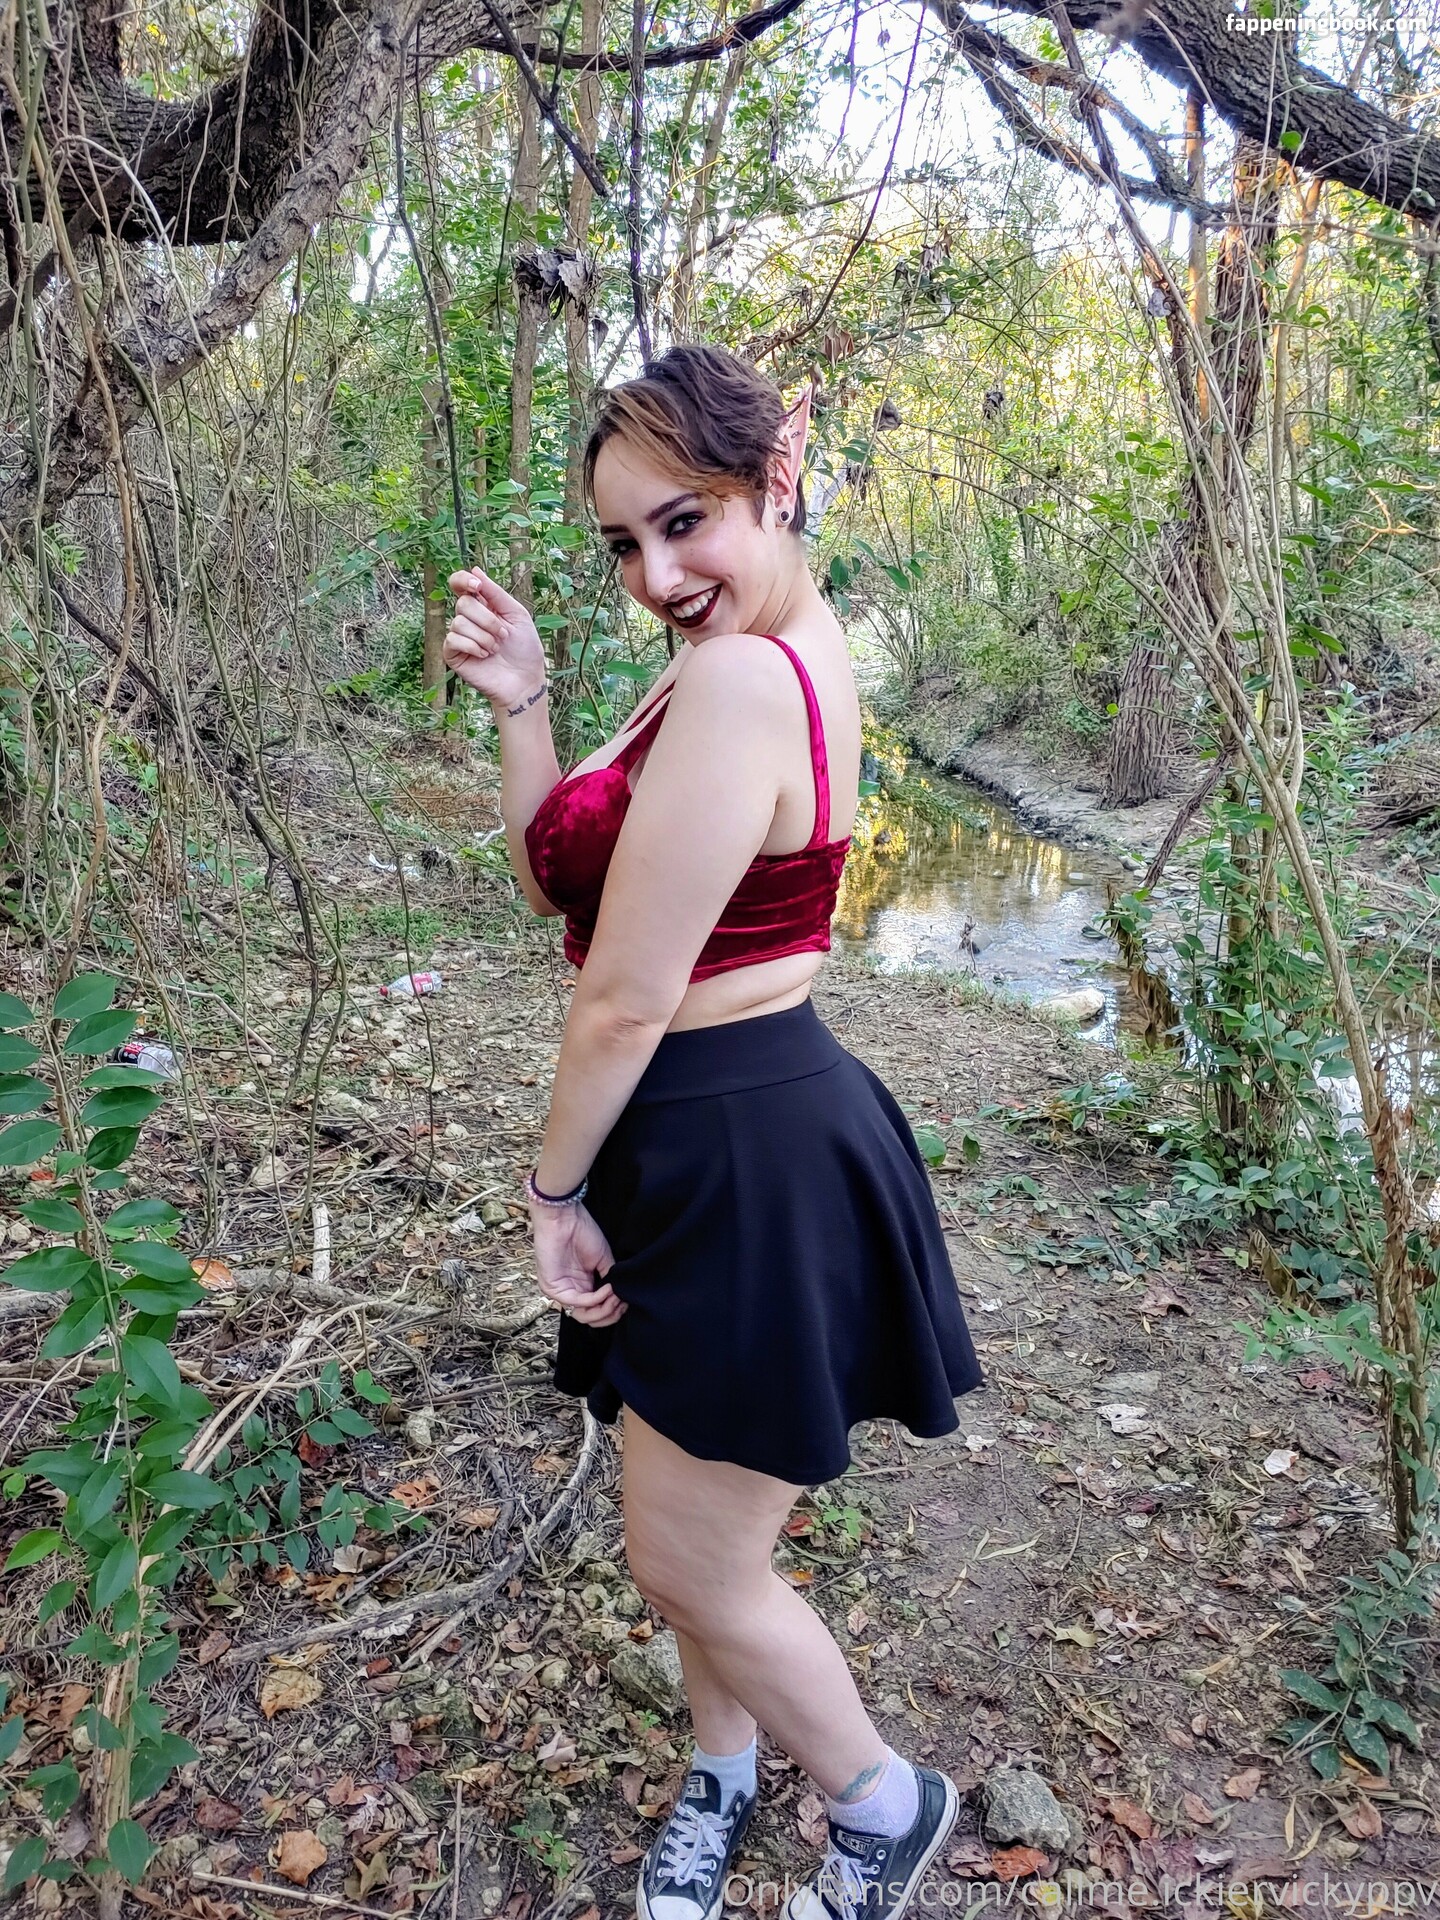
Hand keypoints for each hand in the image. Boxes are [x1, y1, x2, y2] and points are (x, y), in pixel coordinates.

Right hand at [443, 567, 547, 708]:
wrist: (524, 680)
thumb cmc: (524, 648)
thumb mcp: (516, 614)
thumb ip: (495, 592)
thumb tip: (474, 569)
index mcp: (482, 606)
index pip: (459, 584)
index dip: (463, 580)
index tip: (477, 586)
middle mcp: (467, 618)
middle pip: (463, 603)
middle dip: (488, 620)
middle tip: (503, 635)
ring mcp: (458, 636)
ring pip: (459, 622)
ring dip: (484, 637)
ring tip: (495, 649)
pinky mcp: (453, 654)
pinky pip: (453, 639)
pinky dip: (473, 647)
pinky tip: (484, 656)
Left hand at [531, 1203, 625, 1328]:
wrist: (564, 1217)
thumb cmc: (582, 1231)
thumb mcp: (604, 1260)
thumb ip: (610, 1281)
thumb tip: (622, 1298)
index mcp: (582, 1285)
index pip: (597, 1310)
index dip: (614, 1310)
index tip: (628, 1301)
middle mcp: (571, 1291)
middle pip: (591, 1318)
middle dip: (611, 1313)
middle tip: (623, 1302)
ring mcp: (561, 1291)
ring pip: (584, 1316)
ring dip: (605, 1308)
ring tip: (616, 1295)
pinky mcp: (553, 1289)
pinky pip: (578, 1302)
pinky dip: (596, 1298)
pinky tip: (607, 1288)